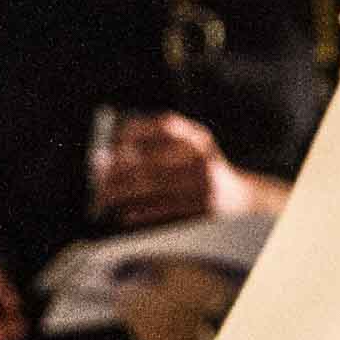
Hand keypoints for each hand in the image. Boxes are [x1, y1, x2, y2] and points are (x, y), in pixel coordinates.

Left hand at [93, 114, 273, 228]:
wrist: (242, 202)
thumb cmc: (202, 174)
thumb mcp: (191, 150)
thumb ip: (159, 145)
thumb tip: (113, 155)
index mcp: (199, 139)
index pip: (165, 126)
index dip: (136, 131)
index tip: (113, 140)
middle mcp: (204, 159)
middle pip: (153, 161)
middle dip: (120, 171)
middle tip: (98, 175)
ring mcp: (205, 186)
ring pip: (155, 189)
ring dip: (124, 194)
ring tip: (103, 197)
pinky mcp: (203, 211)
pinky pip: (165, 212)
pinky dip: (141, 213)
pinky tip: (124, 213)